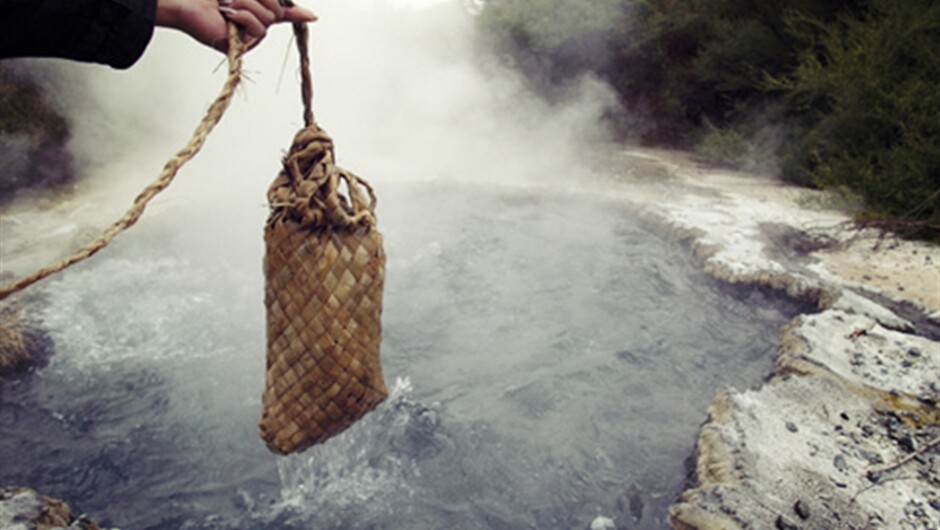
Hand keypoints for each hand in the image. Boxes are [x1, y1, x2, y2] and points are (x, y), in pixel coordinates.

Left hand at [155, 0, 316, 51]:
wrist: (186, 2)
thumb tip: (287, 2)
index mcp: (255, 9)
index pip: (282, 13)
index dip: (297, 14)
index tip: (313, 17)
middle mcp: (254, 24)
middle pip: (278, 11)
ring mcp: (249, 37)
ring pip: (269, 18)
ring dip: (247, 4)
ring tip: (227, 4)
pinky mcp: (243, 45)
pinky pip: (258, 29)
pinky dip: (243, 17)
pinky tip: (228, 15)